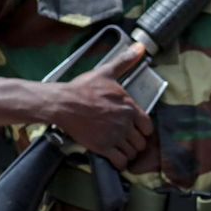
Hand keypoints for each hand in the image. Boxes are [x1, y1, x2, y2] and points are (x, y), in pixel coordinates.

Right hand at [49, 42, 152, 169]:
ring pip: (132, 152)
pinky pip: (120, 161)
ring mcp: (114, 136)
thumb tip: (140, 47)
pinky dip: (120, 163)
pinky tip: (115, 158)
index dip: (143, 130)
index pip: (148, 126)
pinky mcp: (102, 147)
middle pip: (141, 141)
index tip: (136, 130)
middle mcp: (125, 123)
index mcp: (129, 107)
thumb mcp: (107, 72)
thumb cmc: (83, 89)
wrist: (62, 103)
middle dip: (135, 142)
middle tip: (126, 141)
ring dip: (128, 152)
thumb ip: (125, 62)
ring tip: (121, 149)